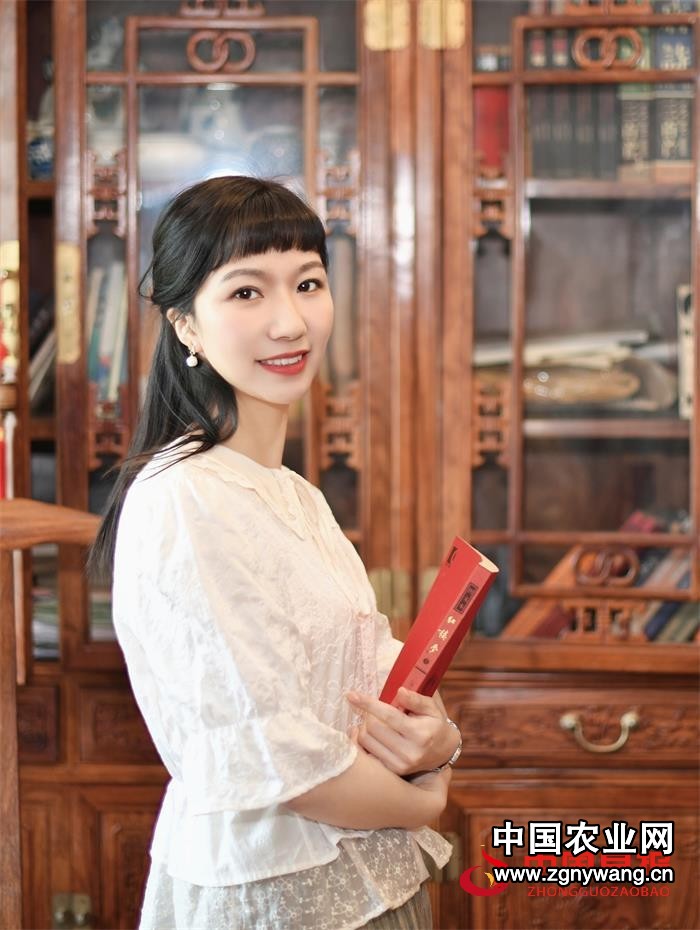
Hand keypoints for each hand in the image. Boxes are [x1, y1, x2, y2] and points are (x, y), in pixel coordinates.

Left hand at [345, 686, 460, 776]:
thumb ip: (416, 699)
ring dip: (363, 726)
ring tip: (370, 720)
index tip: (352, 695)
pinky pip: (367, 753)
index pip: (388, 715)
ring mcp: (400, 764)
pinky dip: (362, 740)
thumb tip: (400, 691)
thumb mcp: (432, 708)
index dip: (368, 704)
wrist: (443, 751)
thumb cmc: (434, 724)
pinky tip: (367, 733)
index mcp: (420, 734)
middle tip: (370, 709)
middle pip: (373, 727)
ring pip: (366, 740)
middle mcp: (410, 752)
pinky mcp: (393, 771)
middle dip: (367, 714)